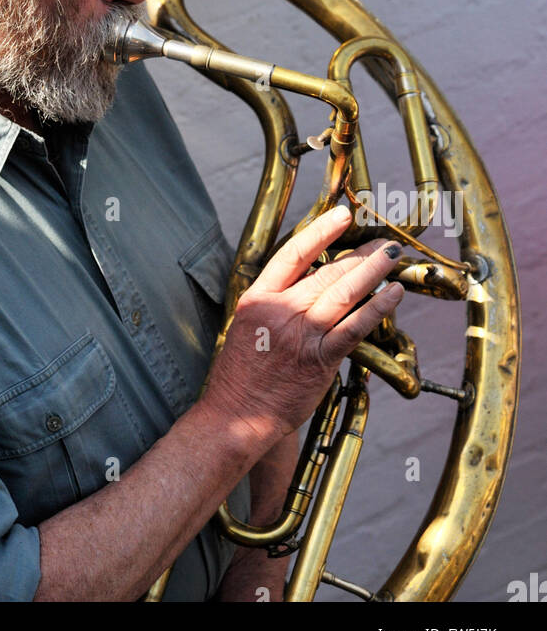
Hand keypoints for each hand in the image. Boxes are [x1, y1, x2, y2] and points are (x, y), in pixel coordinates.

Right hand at [201, 206, 403, 453]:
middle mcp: (281, 310)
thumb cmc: (242, 374)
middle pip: (326, 271)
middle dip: (359, 253)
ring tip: (392, 256)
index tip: (343, 216)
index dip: (321, 230)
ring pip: (343, 292)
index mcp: (258, 297)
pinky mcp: (319, 359)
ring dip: (373, 271)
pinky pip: (354, 328)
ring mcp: (301, 334)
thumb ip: (275, 302)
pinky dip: (376, 308)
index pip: (294, 253)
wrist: (236, 415)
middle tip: (383, 241)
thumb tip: (311, 282)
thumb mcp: (248, 325)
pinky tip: (393, 294)